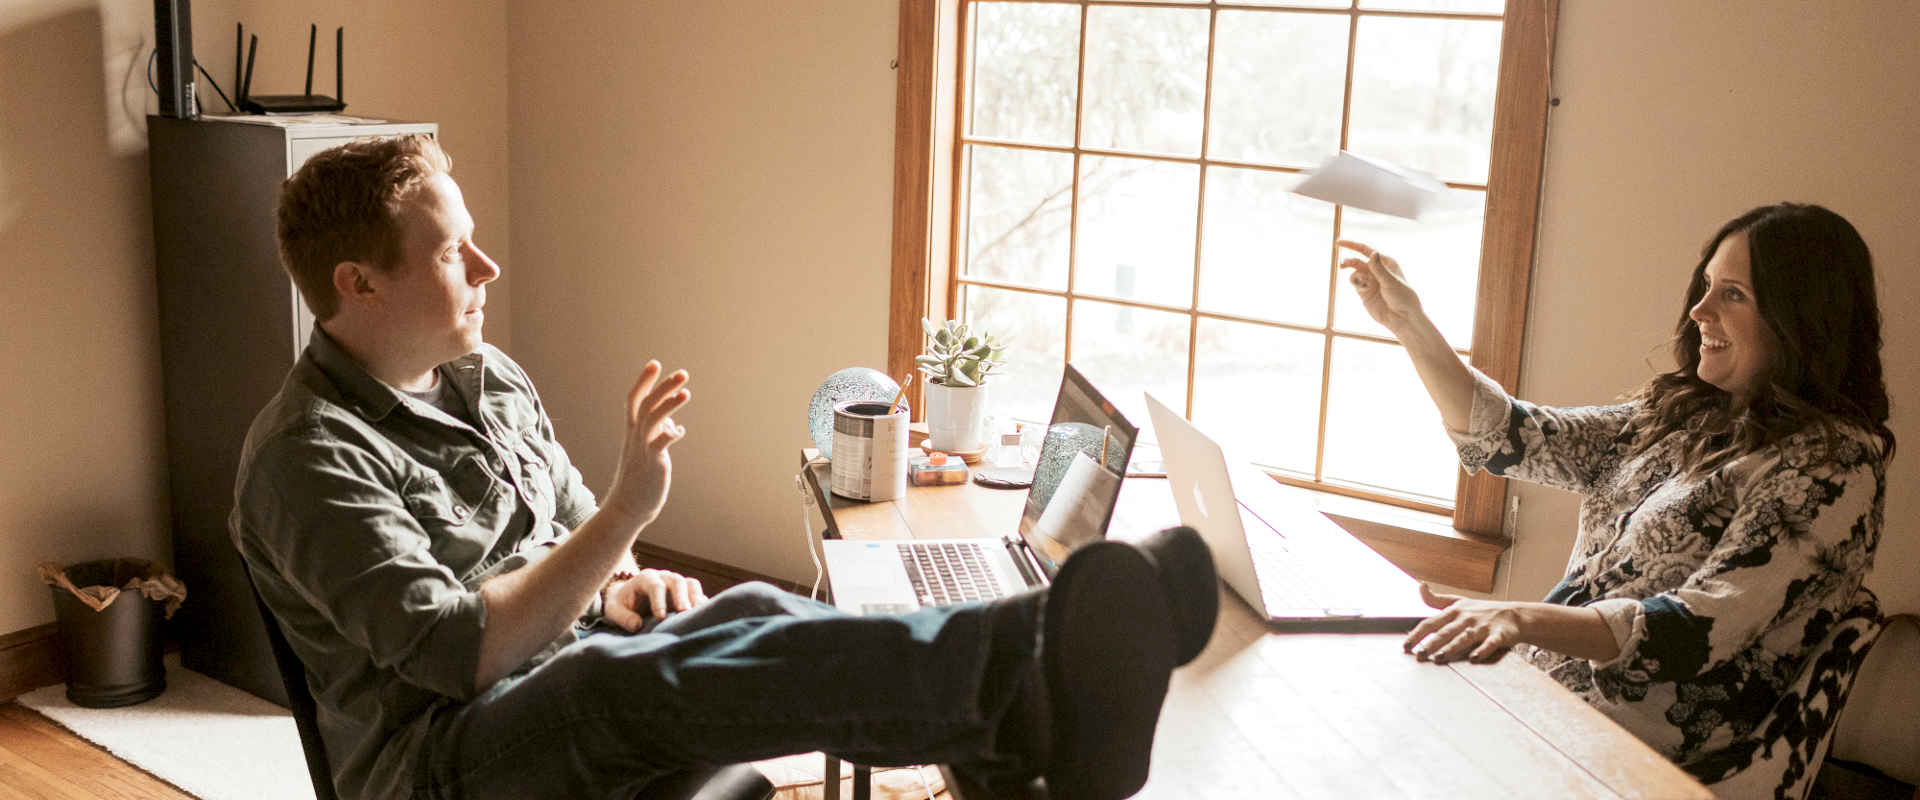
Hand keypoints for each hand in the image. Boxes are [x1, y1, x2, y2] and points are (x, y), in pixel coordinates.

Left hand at [601, 568, 708, 630]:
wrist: (628, 599)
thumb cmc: (621, 605)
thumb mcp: (614, 610)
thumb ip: (623, 617)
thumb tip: (637, 625)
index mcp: (644, 579)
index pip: (654, 585)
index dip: (658, 600)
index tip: (660, 617)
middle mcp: (663, 577)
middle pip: (676, 581)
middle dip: (681, 597)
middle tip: (684, 612)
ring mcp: (676, 584)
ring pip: (691, 584)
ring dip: (695, 598)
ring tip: (698, 614)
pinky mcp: (685, 594)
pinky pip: (697, 595)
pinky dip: (701, 604)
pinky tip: (703, 617)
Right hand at [603, 361, 691, 526]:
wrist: (628, 508)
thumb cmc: (640, 479)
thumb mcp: (650, 453)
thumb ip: (660, 436)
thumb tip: (674, 426)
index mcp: (633, 432)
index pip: (635, 400)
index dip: (644, 381)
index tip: (654, 364)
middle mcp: (635, 436)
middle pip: (647, 404)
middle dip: (664, 387)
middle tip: (683, 373)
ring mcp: (643, 449)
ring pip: (652, 419)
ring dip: (669, 404)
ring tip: (686, 392)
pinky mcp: (652, 463)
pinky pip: (659, 443)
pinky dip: (670, 433)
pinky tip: (681, 430)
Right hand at [1336, 240, 1423, 333]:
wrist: (1402, 318)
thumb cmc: (1402, 297)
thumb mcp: (1391, 281)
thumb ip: (1379, 268)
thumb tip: (1372, 253)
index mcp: (1386, 262)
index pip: (1366, 250)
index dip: (1352, 244)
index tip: (1339, 242)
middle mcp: (1377, 270)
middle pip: (1358, 260)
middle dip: (1349, 261)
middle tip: (1342, 265)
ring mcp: (1370, 281)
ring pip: (1355, 271)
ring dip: (1351, 273)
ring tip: (1355, 281)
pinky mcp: (1365, 292)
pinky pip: (1355, 282)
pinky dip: (1355, 282)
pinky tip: (1361, 287)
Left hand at [1403, 584, 1520, 663]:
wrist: (1515, 614)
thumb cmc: (1482, 610)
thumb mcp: (1458, 602)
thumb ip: (1436, 599)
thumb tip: (1419, 586)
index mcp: (1454, 611)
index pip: (1431, 623)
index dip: (1417, 634)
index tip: (1405, 647)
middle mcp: (1467, 618)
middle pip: (1446, 631)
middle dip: (1431, 643)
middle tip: (1419, 656)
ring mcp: (1483, 626)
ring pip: (1465, 637)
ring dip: (1452, 647)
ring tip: (1439, 657)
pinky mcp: (1499, 635)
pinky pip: (1490, 644)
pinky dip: (1482, 651)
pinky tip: (1474, 659)